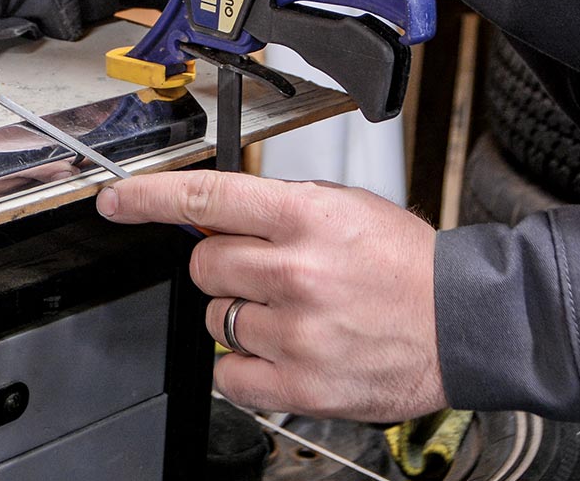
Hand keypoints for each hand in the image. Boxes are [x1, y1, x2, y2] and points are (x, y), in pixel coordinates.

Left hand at [97, 171, 445, 420]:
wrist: (464, 321)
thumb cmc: (405, 264)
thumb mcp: (343, 207)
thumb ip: (274, 210)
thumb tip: (209, 214)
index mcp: (306, 217)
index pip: (206, 199)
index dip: (149, 199)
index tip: (115, 201)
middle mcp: (296, 271)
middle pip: (204, 265)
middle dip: (224, 266)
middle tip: (267, 271)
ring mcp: (297, 330)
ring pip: (216, 319)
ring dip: (240, 314)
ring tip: (294, 311)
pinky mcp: (302, 381)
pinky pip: (229, 373)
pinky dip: (245, 364)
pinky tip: (283, 348)